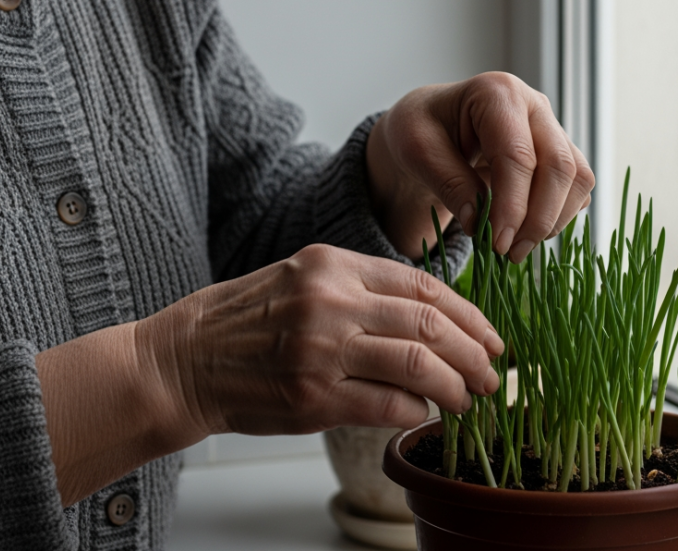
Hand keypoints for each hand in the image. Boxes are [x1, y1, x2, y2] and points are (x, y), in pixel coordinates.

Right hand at [137, 244, 503, 437]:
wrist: (185, 361)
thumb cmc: (247, 320)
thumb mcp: (303, 276)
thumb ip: (364, 288)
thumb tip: (435, 315)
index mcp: (333, 265)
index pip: (424, 288)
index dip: (470, 316)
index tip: (491, 337)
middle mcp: (330, 302)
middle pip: (430, 325)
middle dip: (474, 354)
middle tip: (492, 374)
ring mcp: (321, 352)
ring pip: (417, 366)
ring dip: (455, 386)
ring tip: (468, 399)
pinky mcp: (313, 398)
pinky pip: (387, 406)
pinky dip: (417, 411)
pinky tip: (423, 413)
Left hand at [367, 71, 595, 261]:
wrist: (434, 124)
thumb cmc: (422, 128)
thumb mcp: (417, 150)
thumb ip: (448, 183)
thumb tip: (479, 223)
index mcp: (497, 93)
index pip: (518, 156)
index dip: (513, 205)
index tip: (498, 243)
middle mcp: (534, 106)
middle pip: (559, 166)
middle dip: (539, 218)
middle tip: (509, 253)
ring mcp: (552, 128)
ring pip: (577, 178)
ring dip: (553, 220)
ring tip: (517, 248)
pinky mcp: (560, 152)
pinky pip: (577, 187)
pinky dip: (560, 215)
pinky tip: (528, 231)